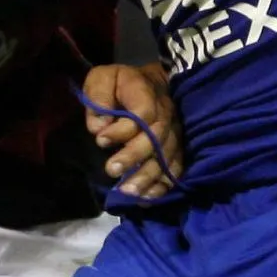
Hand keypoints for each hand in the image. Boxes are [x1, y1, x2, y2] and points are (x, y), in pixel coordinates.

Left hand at [83, 63, 183, 200]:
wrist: (151, 82)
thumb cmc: (120, 84)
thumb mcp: (103, 78)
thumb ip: (98, 97)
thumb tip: (99, 127)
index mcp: (145, 92)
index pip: (143, 113)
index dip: (123, 129)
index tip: (101, 140)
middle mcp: (166, 112)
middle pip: (157, 137)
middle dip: (134, 156)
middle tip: (112, 170)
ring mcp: (175, 130)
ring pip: (167, 155)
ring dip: (148, 176)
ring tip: (128, 192)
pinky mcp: (177, 146)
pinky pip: (176, 167)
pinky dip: (163, 185)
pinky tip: (147, 198)